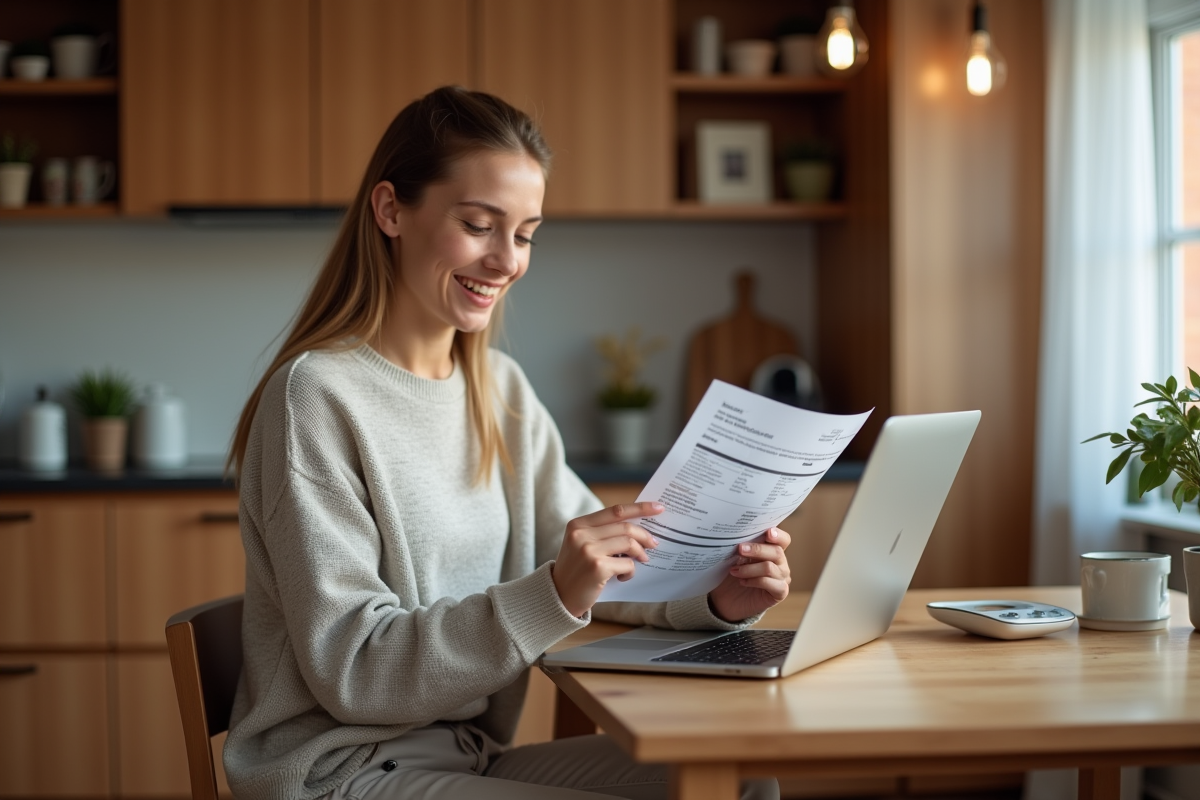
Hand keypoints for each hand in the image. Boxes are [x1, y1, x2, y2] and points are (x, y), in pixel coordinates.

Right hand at [552, 502, 661, 617]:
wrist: (558, 597)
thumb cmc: (575, 571)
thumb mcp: (581, 545)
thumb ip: (602, 533)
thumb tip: (637, 528)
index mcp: (578, 524)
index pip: (615, 511)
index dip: (640, 508)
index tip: (658, 508)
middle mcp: (581, 534)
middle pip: (625, 527)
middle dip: (645, 535)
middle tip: (654, 543)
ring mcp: (589, 550)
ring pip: (629, 543)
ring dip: (640, 553)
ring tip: (641, 560)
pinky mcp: (597, 567)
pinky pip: (627, 564)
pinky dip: (630, 571)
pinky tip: (623, 577)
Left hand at [708, 527, 791, 622]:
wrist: (727, 600)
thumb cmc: (733, 576)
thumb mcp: (735, 558)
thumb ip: (742, 548)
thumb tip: (738, 537)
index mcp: (772, 550)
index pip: (783, 540)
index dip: (778, 535)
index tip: (768, 532)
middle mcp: (781, 563)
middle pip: (777, 552)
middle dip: (757, 549)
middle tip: (740, 549)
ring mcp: (782, 578)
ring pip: (770, 568)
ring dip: (749, 568)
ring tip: (734, 570)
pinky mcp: (780, 593)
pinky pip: (770, 583)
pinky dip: (754, 581)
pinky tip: (742, 582)